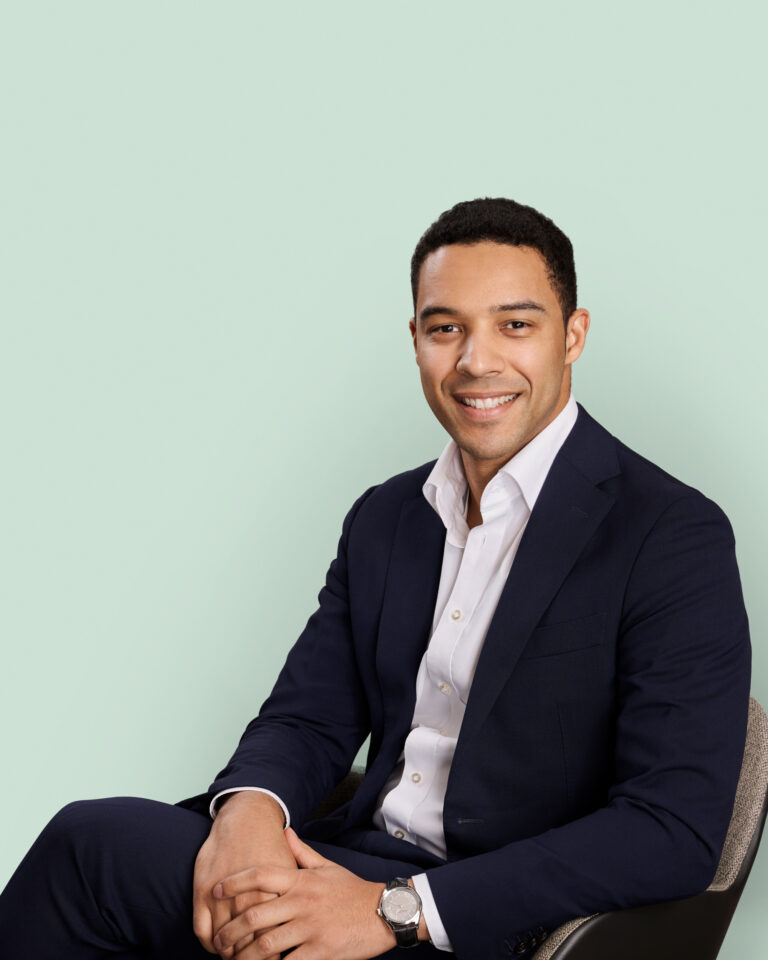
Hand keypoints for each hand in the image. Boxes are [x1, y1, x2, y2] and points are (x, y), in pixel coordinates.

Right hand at [192, 792, 297, 959]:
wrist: (247, 816)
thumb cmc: (271, 846)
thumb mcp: (290, 871)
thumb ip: (293, 898)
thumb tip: (299, 929)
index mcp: (274, 893)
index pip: (273, 938)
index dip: (273, 956)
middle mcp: (248, 896)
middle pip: (248, 944)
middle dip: (250, 959)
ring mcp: (223, 895)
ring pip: (224, 941)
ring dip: (229, 954)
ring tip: (235, 958)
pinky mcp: (203, 890)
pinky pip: (202, 931)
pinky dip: (209, 944)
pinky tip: (216, 946)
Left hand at [211, 827, 396, 959]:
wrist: (384, 912)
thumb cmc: (351, 890)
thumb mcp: (327, 867)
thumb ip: (302, 852)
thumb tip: (284, 831)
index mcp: (301, 880)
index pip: (260, 875)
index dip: (234, 882)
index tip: (215, 890)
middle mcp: (302, 901)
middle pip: (255, 914)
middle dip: (231, 930)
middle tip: (218, 940)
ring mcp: (310, 927)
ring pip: (266, 943)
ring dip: (244, 956)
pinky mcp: (321, 951)